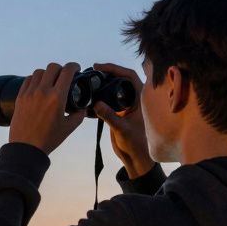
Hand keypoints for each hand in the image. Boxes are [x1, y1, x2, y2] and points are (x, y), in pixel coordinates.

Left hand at [8, 61, 86, 154]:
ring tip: (51, 81)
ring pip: (39, 72)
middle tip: (64, 75)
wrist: (26, 148)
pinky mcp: (20, 97)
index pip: (67, 71)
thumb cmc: (49, 139)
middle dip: (61, 68)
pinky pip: (28, 80)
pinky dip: (35, 79)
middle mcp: (43, 91)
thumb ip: (79, 114)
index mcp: (57, 97)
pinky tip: (38, 85)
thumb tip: (83, 107)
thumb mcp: (69, 127)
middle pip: (53, 67)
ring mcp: (30, 93)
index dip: (74, 66)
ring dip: (47, 73)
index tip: (76, 68)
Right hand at [89, 62, 154, 177]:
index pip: (129, 75)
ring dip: (100, 86)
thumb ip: (110, 116)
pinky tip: (86, 102)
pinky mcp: (117, 113)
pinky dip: (97, 100)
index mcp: (140, 98)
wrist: (135, 158)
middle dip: (106, 73)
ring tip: (87, 83)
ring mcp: (125, 105)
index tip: (99, 67)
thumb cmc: (136, 144)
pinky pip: (106, 101)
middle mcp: (133, 99)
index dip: (115, 68)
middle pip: (119, 79)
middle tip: (92, 71)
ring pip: (112, 89)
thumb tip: (96, 104)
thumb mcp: (122, 129)